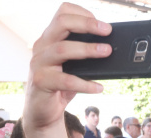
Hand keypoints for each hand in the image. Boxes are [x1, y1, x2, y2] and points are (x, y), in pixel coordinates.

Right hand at [24, 3, 111, 129]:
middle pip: (61, 23)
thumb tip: (111, 49)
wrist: (42, 111)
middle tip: (107, 31)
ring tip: (106, 52)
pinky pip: (65, 80)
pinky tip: (98, 88)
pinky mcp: (40, 81)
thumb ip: (85, 55)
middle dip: (86, 24)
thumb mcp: (74, 66)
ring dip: (87, 49)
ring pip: (62, 49)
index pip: (63, 13)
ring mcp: (39, 63)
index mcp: (50, 37)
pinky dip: (85, 83)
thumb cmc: (60, 86)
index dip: (83, 14)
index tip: (102, 24)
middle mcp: (42, 46)